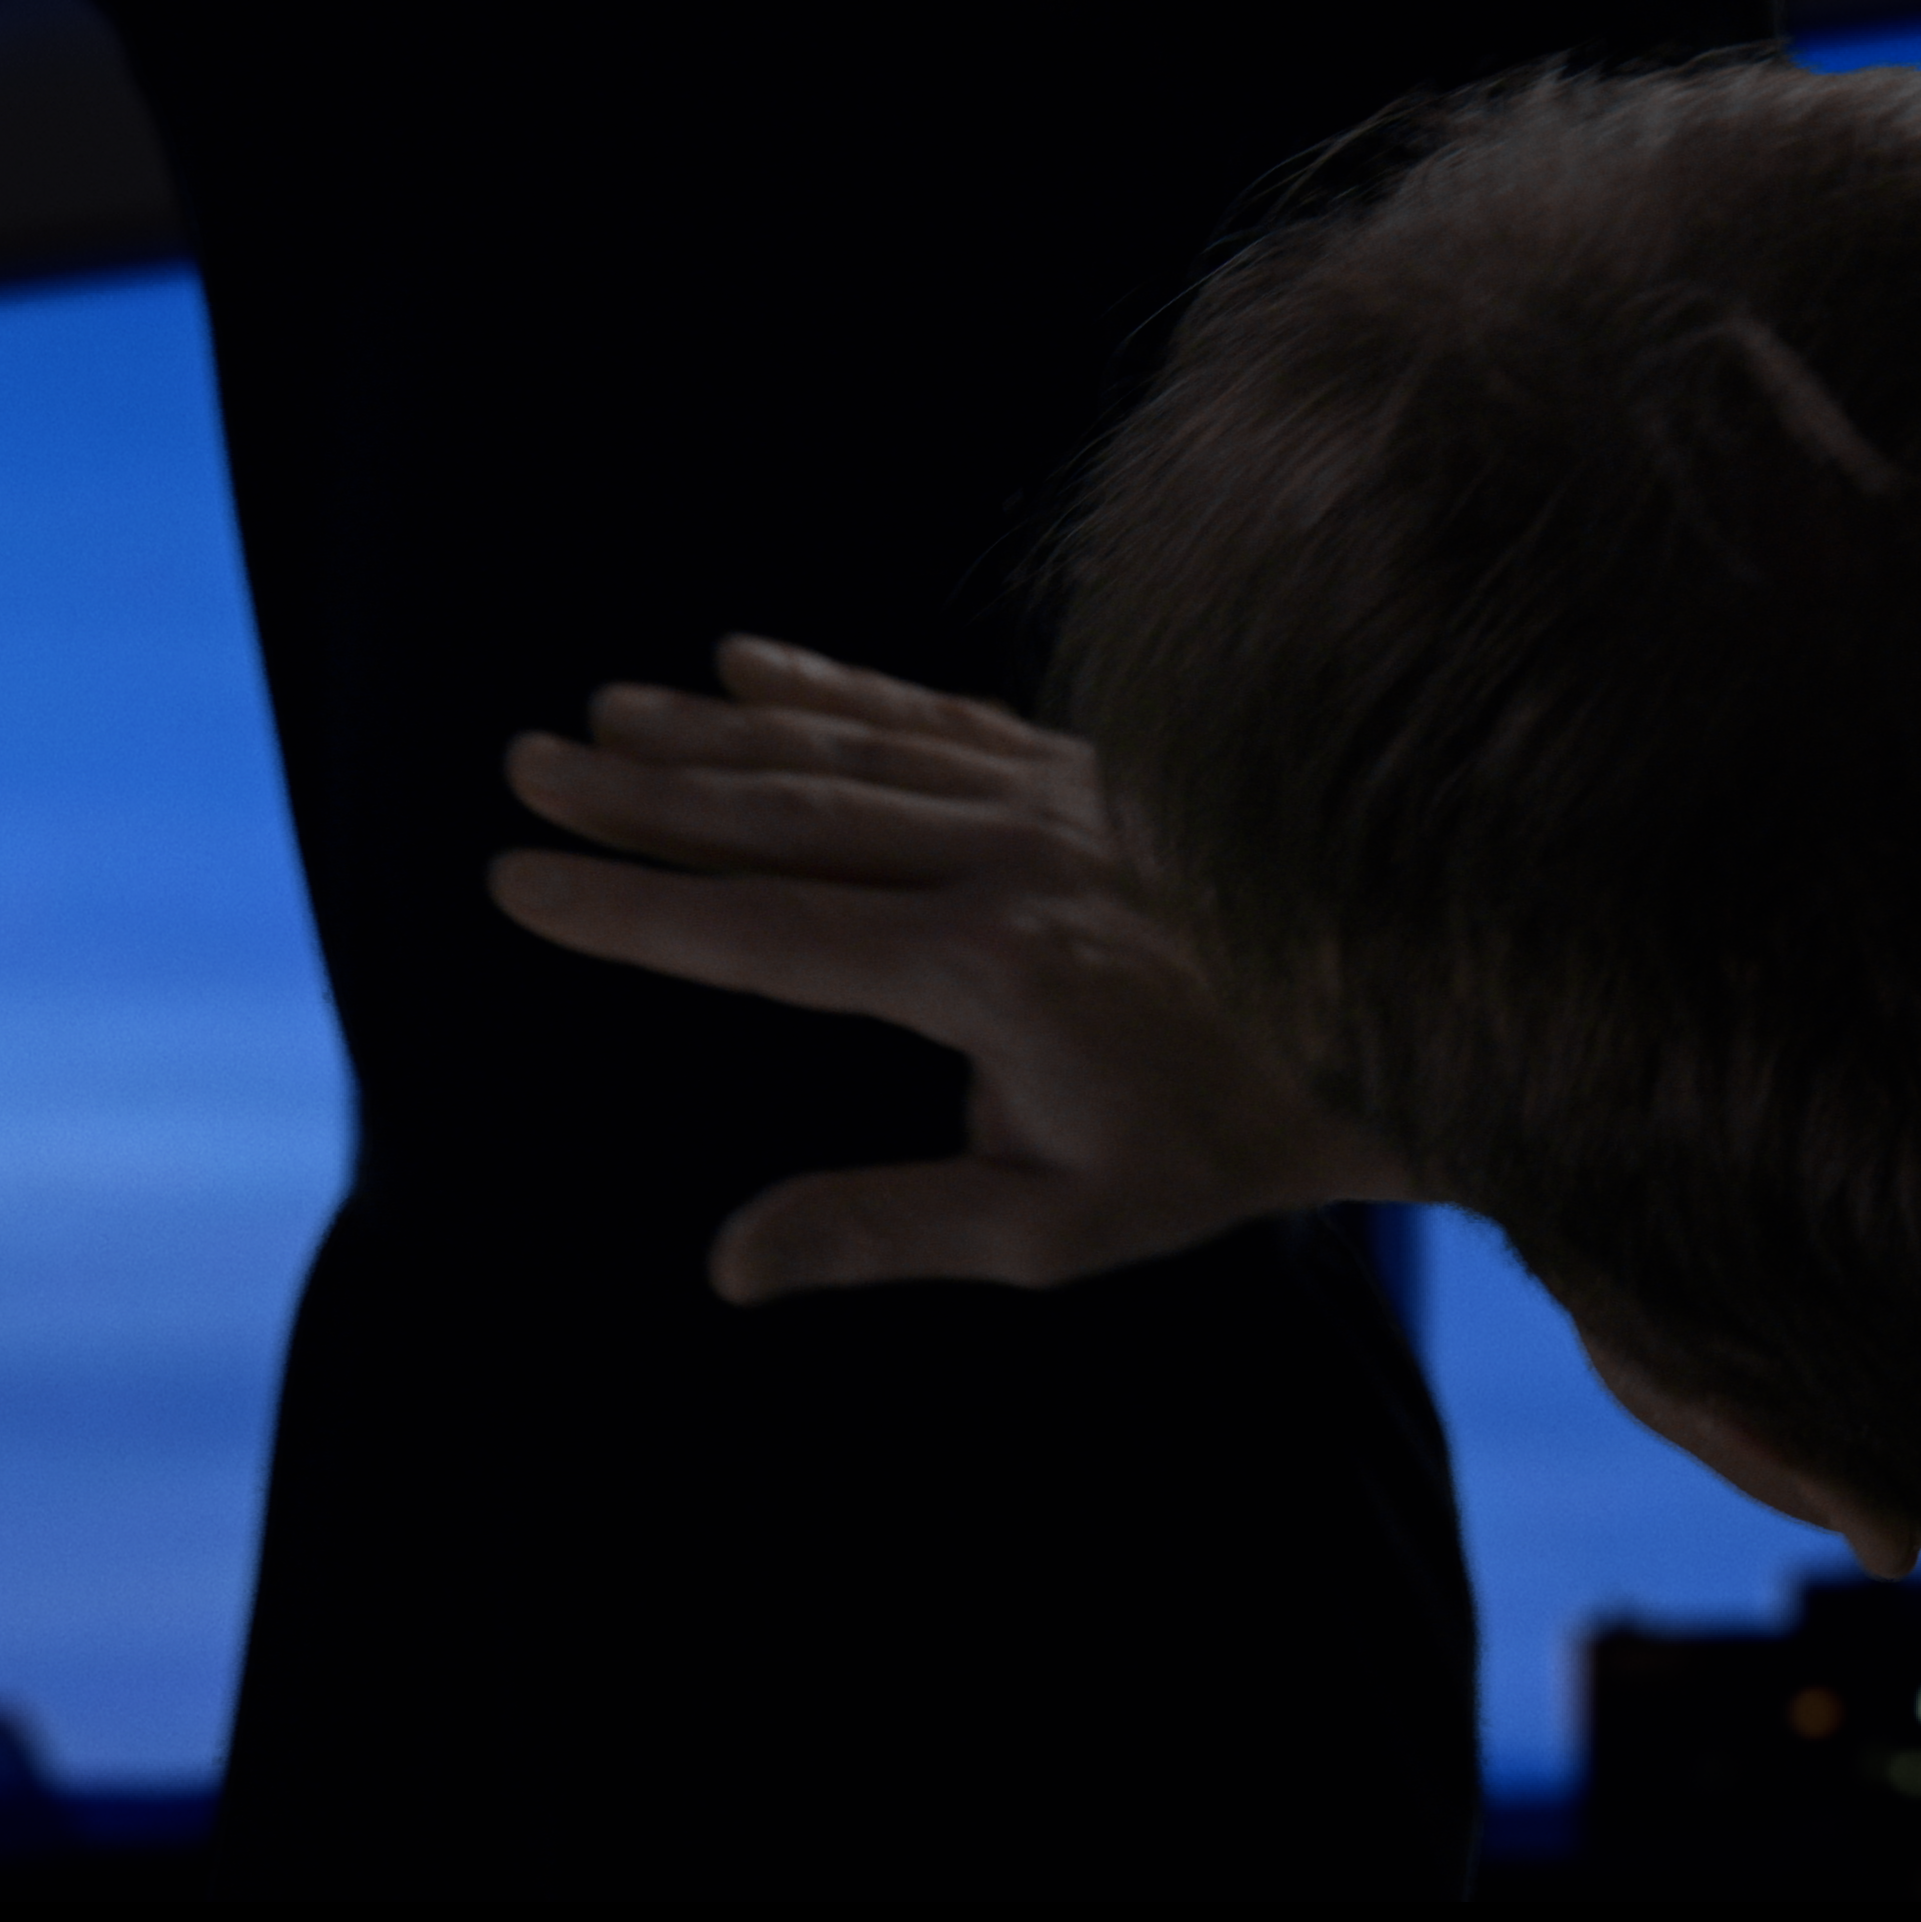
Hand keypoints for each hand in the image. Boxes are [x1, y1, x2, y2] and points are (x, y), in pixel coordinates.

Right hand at [489, 635, 1415, 1301]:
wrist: (1400, 1018)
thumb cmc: (1223, 1139)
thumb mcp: (1057, 1226)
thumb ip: (887, 1227)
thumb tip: (728, 1262)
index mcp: (979, 970)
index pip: (761, 935)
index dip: (630, 910)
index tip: (520, 881)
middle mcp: (999, 861)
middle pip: (784, 814)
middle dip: (643, 791)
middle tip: (526, 764)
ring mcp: (1045, 797)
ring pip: (849, 750)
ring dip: (716, 730)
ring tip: (606, 711)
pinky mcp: (1082, 768)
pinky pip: (934, 713)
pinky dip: (836, 687)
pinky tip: (754, 659)